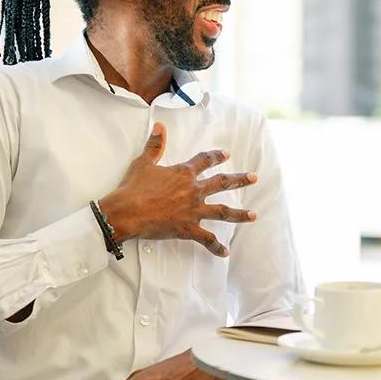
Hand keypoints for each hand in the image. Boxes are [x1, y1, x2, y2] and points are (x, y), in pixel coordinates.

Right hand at [99, 122, 258, 256]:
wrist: (126, 212)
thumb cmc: (133, 188)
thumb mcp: (144, 163)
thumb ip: (155, 145)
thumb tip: (160, 126)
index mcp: (184, 173)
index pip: (205, 161)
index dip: (216, 156)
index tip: (226, 154)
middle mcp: (193, 190)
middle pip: (222, 183)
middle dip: (240, 180)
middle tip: (254, 178)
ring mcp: (193, 210)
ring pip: (222, 212)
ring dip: (239, 215)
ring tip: (254, 216)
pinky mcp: (188, 229)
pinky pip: (206, 239)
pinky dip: (216, 247)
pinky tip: (225, 253)